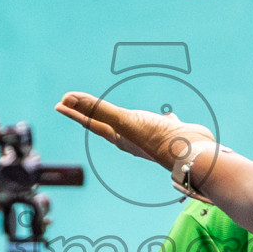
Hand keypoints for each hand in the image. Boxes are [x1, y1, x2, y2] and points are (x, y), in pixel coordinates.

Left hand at [55, 93, 213, 170]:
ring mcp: (152, 134)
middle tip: (80, 105)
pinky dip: (163, 117)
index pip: (90, 122)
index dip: (74, 112)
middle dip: (93, 114)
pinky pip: (164, 122)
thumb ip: (97, 109)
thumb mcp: (123, 121)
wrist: (192, 153)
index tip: (60, 104)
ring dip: (128, 118)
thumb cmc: (156, 139)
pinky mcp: (171, 130)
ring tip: (122, 113)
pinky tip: (168, 114)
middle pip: (107, 123)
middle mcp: (133, 137)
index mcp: (119, 136)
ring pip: (135, 124)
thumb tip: (67, 99)